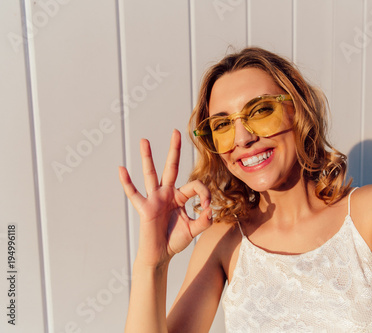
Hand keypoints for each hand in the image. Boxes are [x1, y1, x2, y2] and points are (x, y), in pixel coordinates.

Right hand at [118, 130, 211, 267]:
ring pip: (151, 174)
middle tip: (176, 132)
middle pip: (170, 167)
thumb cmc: (175, 240)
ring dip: (147, 157)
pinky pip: (134, 193)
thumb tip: (210, 210)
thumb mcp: (194, 230)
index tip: (207, 208)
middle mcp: (167, 193)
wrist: (160, 255)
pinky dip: (127, 182)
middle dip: (174, 150)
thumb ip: (204, 221)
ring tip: (144, 140)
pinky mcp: (144, 208)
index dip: (204, 194)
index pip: (195, 185)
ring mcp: (154, 199)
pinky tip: (121, 169)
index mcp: (180, 196)